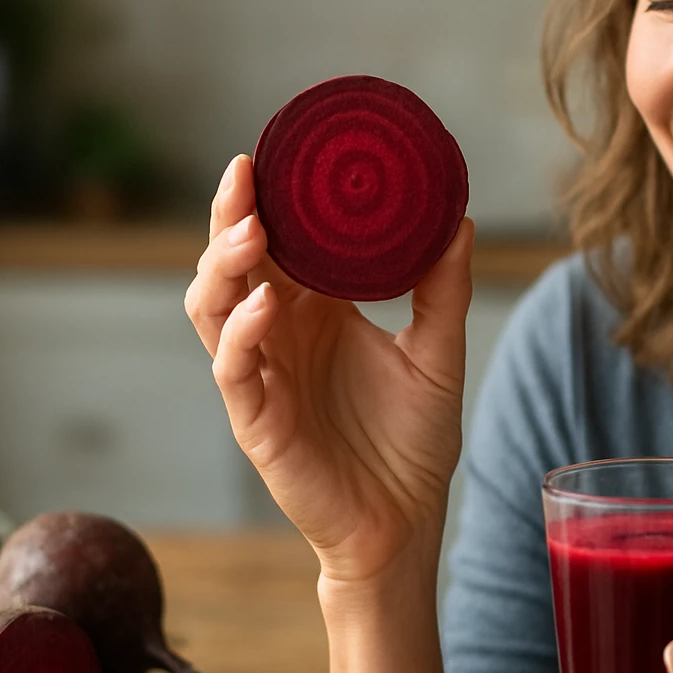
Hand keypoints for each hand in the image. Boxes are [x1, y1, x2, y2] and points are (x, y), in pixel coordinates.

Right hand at [184, 155, 474, 584]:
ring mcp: (262, 374)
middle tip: (247, 173)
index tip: (274, 152)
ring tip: (251, 229)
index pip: (277, 241)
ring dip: (224, 264)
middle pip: (232, 261)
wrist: (406, 521)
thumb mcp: (438, 354)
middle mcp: (280, 333)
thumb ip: (443, 289)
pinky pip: (234, 368)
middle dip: (230, 215)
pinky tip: (267, 305)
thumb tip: (459, 217)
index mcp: (315, 309)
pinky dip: (244, 332)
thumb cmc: (413, 440)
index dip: (266, 198)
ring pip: (213, 307)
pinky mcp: (255, 419)